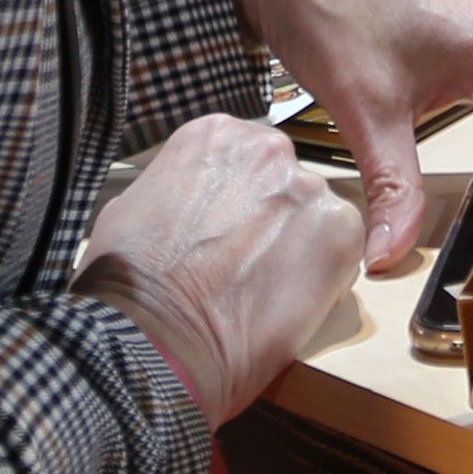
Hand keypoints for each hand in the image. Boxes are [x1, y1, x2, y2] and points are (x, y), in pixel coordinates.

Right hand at [75, 116, 367, 426]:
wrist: (158, 338)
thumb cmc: (131, 283)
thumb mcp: (130, 208)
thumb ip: (175, 191)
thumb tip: (183, 208)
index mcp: (215, 135)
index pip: (246, 161)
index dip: (236, 203)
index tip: (225, 233)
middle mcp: (267, 148)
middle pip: (284, 185)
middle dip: (271, 222)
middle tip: (245, 266)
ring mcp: (307, 187)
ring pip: (315, 218)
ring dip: (299, 250)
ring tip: (263, 292)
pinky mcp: (340, 231)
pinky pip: (342, 251)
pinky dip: (323, 279)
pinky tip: (286, 304)